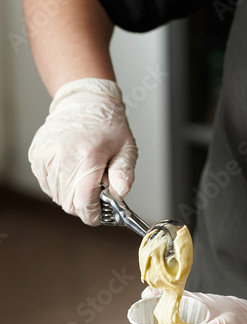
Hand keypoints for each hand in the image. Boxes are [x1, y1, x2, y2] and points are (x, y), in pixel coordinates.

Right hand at [28, 78, 137, 224]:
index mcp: (87, 157)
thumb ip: (125, 174)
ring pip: (57, 196)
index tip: (99, 216)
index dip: (93, 215)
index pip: (84, 202)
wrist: (84, 101)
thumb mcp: (127, 148)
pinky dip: (60, 186)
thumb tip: (120, 194)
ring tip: (84, 179)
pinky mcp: (37, 156)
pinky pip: (47, 185)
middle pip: (69, 203)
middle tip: (96, 196)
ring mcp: (46, 156)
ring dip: (71, 196)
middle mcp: (63, 157)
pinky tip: (71, 173)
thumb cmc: (107, 125)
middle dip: (84, 206)